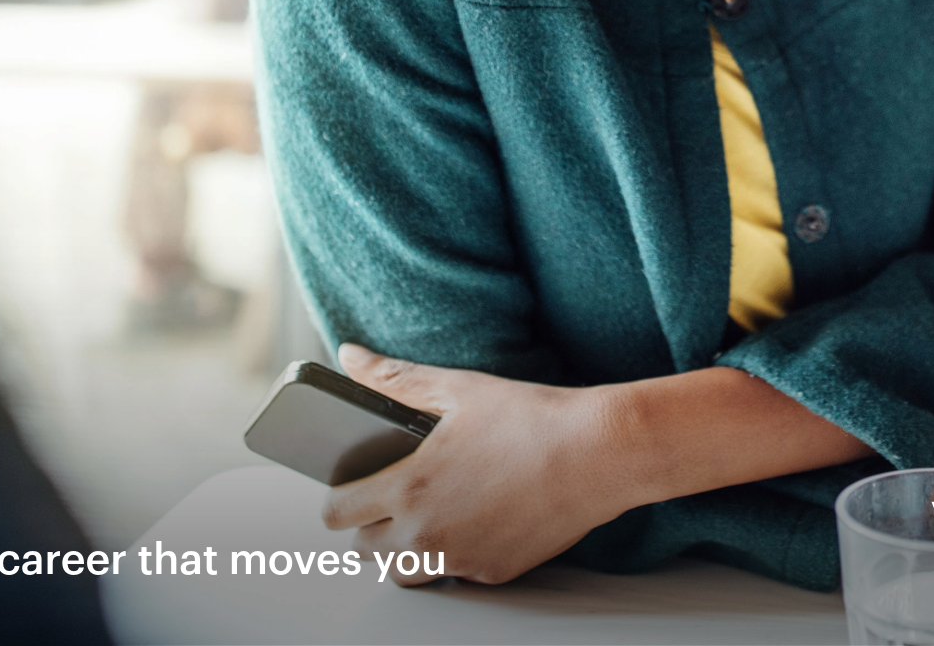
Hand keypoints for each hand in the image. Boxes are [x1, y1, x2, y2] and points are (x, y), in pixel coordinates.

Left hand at [324, 345, 870, 585]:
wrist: (597, 453)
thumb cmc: (530, 418)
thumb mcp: (455, 387)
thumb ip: (393, 377)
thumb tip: (350, 358)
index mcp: (408, 487)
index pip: (336, 514)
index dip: (338, 496)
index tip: (353, 481)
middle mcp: (427, 535)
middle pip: (364, 550)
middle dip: (370, 521)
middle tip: (394, 488)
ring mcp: (460, 561)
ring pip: (404, 573)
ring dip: (405, 546)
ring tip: (430, 507)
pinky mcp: (493, 574)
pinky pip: (453, 574)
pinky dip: (453, 552)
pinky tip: (476, 515)